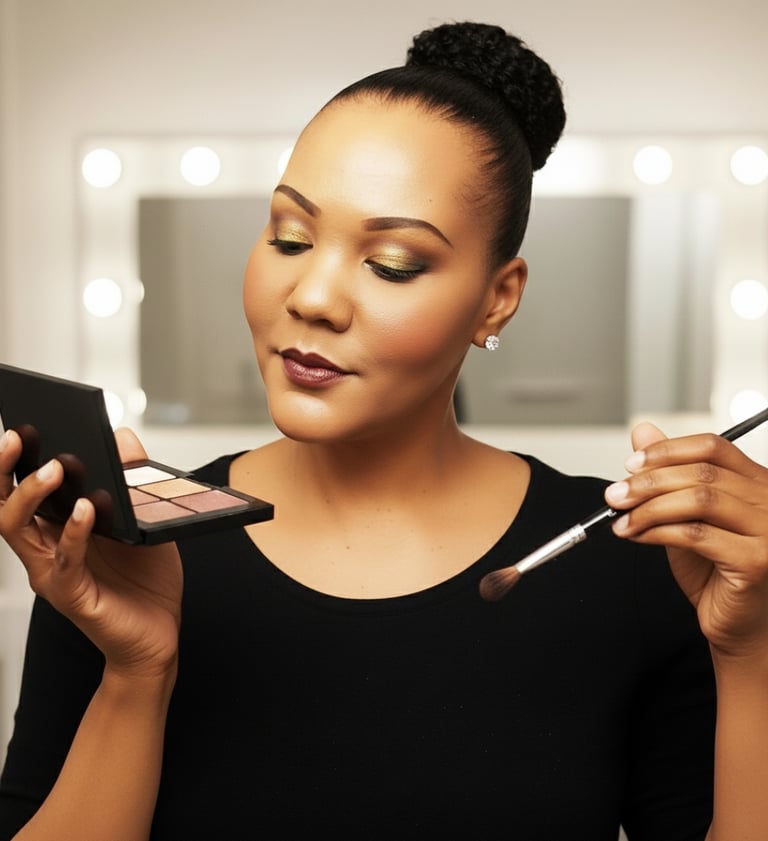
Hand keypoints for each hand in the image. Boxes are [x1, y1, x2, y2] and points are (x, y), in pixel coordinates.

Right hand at [0, 427, 182, 678]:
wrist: (157, 635)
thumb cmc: (145, 578)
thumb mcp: (144, 519)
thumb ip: (132, 479)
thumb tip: (121, 435)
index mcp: (56, 526)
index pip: (21, 487)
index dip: (14, 457)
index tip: (22, 422)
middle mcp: (44, 547)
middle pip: (3, 503)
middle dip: (3, 468)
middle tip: (17, 436)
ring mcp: (52, 571)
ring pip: (17, 530)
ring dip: (30, 496)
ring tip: (52, 470)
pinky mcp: (70, 593)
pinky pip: (63, 560)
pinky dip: (74, 531)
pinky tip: (88, 509)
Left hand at [604, 421, 767, 659]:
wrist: (738, 625)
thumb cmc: (716, 572)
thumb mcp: (685, 514)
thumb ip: (668, 475)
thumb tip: (642, 432)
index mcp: (757, 483)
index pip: (712, 448)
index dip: (667, 451)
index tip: (631, 464)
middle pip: (701, 472)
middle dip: (648, 481)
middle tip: (615, 495)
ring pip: (698, 500)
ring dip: (648, 507)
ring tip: (622, 519)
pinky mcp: (757, 561)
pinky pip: (695, 534)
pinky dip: (657, 531)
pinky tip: (637, 536)